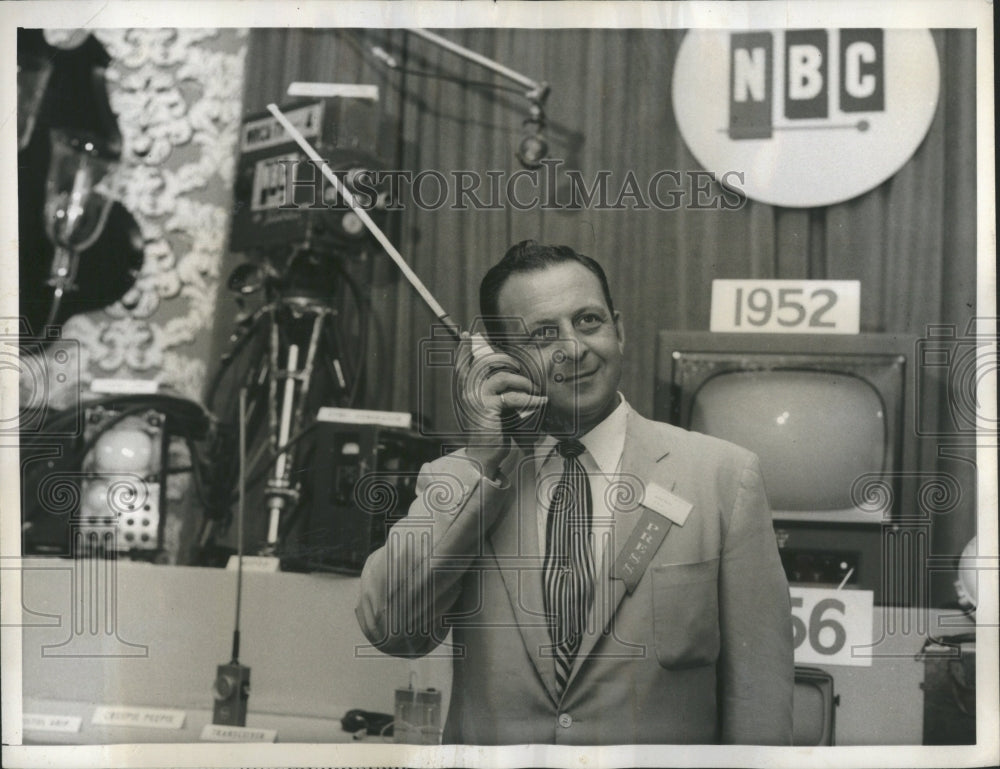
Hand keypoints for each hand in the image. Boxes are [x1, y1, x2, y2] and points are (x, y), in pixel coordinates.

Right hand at [455, 332, 546, 470]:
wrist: (484, 455)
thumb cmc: (491, 432)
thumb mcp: (494, 408)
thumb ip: (497, 393)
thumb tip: (513, 377)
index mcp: (467, 390)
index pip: (463, 364)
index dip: (465, 348)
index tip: (467, 335)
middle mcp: (469, 391)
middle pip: (483, 363)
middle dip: (503, 358)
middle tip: (519, 366)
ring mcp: (477, 398)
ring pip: (502, 377)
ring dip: (522, 381)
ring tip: (533, 389)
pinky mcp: (488, 408)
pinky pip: (512, 397)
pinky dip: (529, 399)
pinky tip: (540, 402)